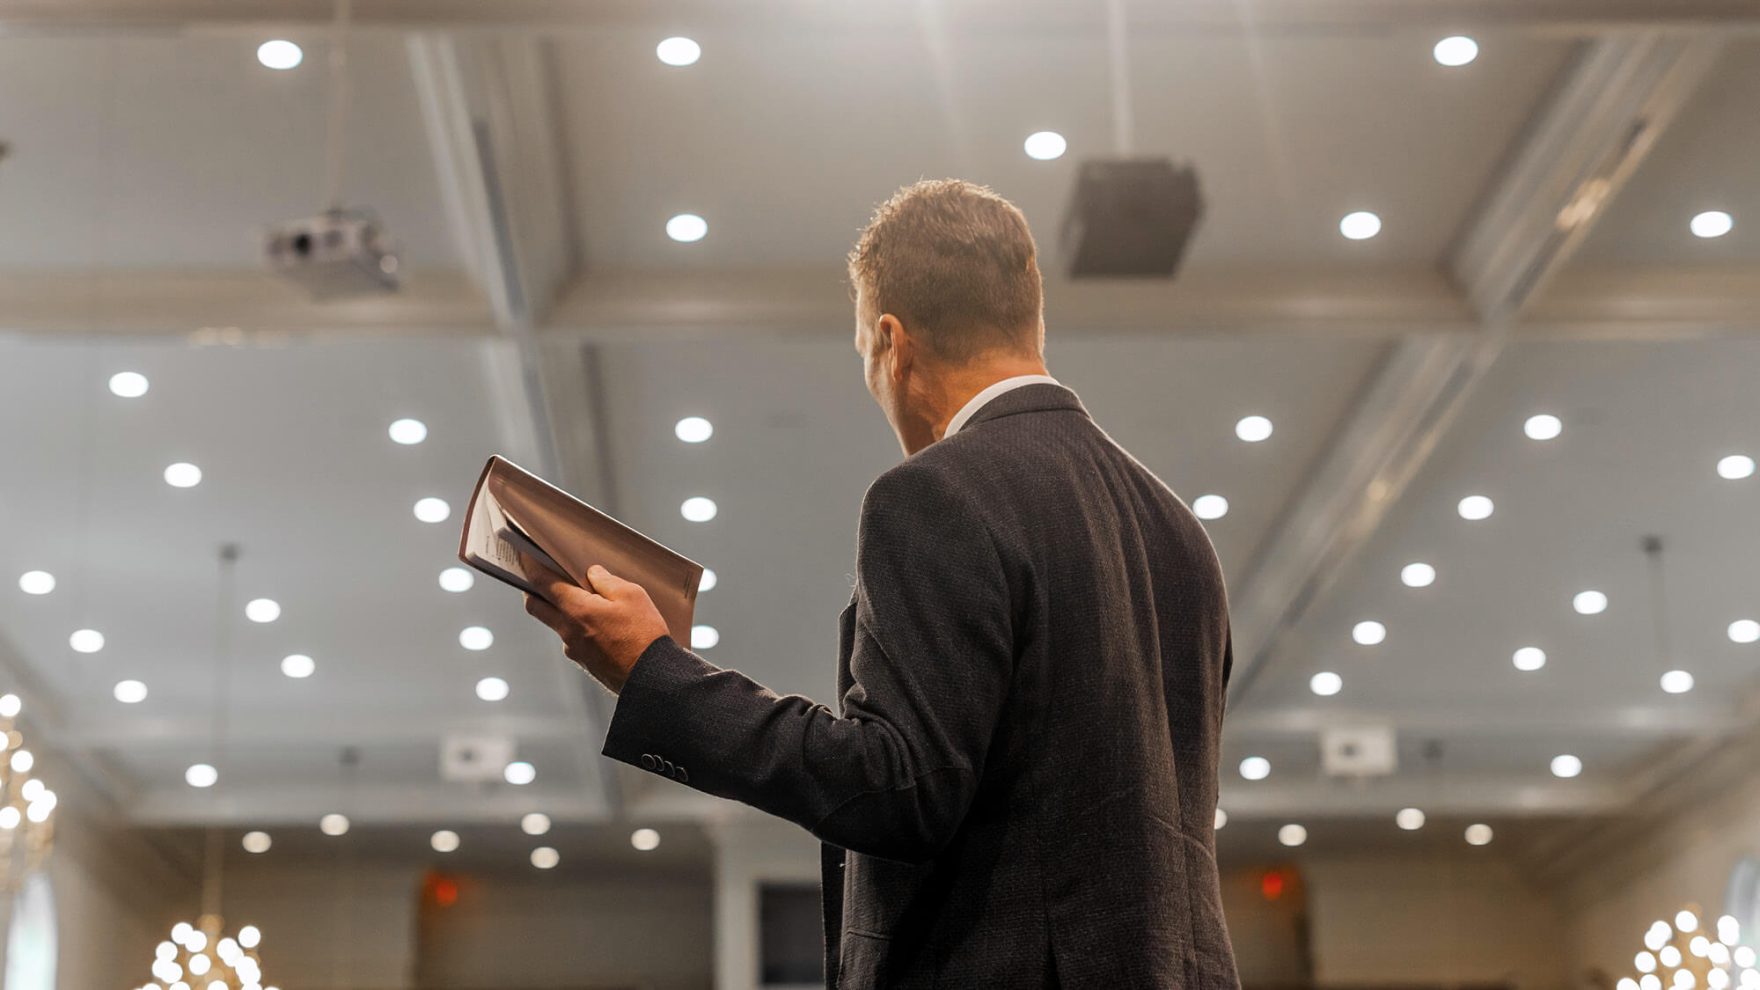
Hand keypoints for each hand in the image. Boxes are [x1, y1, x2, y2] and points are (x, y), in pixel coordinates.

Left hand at [523, 562, 669, 694]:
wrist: (651, 677)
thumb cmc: (644, 636)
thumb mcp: (632, 595)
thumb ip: (607, 581)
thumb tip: (592, 574)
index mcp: (576, 609)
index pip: (541, 582)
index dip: (529, 566)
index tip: (523, 554)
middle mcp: (567, 630)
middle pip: (535, 606)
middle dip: (532, 589)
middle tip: (539, 576)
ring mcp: (574, 649)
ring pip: (555, 623)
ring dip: (560, 609)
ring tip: (583, 599)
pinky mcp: (585, 662)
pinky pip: (573, 639)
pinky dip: (577, 627)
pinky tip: (599, 624)